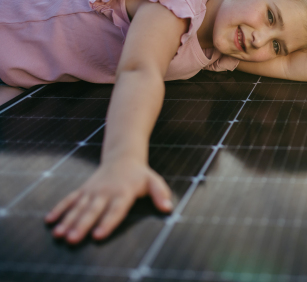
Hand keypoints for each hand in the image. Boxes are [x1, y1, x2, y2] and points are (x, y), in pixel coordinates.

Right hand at [44, 158, 172, 243]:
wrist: (123, 156)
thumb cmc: (140, 174)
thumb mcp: (154, 181)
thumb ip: (161, 193)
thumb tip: (168, 207)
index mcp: (123, 192)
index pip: (115, 209)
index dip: (107, 222)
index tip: (98, 235)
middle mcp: (106, 192)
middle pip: (93, 210)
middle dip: (82, 225)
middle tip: (73, 238)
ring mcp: (93, 190)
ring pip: (79, 207)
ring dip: (68, 220)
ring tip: (59, 234)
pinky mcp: (84, 189)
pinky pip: (70, 199)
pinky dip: (60, 209)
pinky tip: (50, 221)